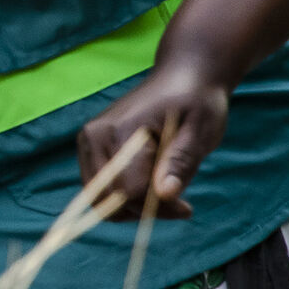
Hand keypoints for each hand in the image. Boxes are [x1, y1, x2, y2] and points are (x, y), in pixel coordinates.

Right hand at [77, 57, 231, 220]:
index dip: (157, 207)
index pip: (127, 190)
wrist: (181, 77)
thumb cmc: (196, 102)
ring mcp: (87, 142)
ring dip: (132, 206)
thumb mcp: (201, 130)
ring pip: (98, 198)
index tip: (187, 207)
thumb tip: (165, 194)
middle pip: (107, 198)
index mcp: (120, 130)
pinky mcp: (88, 147)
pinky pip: (98, 188)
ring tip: (164, 193)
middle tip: (178, 203)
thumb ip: (180, 161)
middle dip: (142, 210)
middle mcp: (94, 137)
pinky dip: (123, 196)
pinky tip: (149, 185)